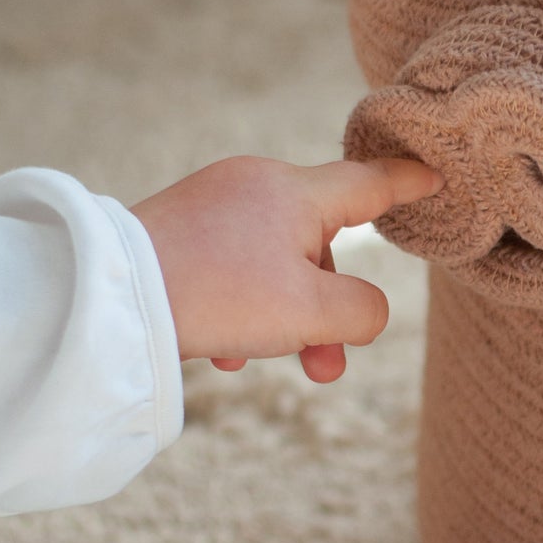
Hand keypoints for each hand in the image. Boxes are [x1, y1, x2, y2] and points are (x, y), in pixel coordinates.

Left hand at [131, 154, 440, 382]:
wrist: (107, 296)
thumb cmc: (217, 296)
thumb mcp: (310, 313)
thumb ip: (362, 312)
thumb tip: (367, 312)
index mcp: (294, 191)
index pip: (370, 183)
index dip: (409, 184)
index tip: (435, 174)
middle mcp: (254, 184)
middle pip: (319, 242)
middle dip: (327, 310)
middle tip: (324, 368)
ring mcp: (212, 203)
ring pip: (273, 261)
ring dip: (283, 318)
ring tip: (260, 362)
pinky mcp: (178, 228)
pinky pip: (230, 267)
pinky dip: (240, 308)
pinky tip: (219, 352)